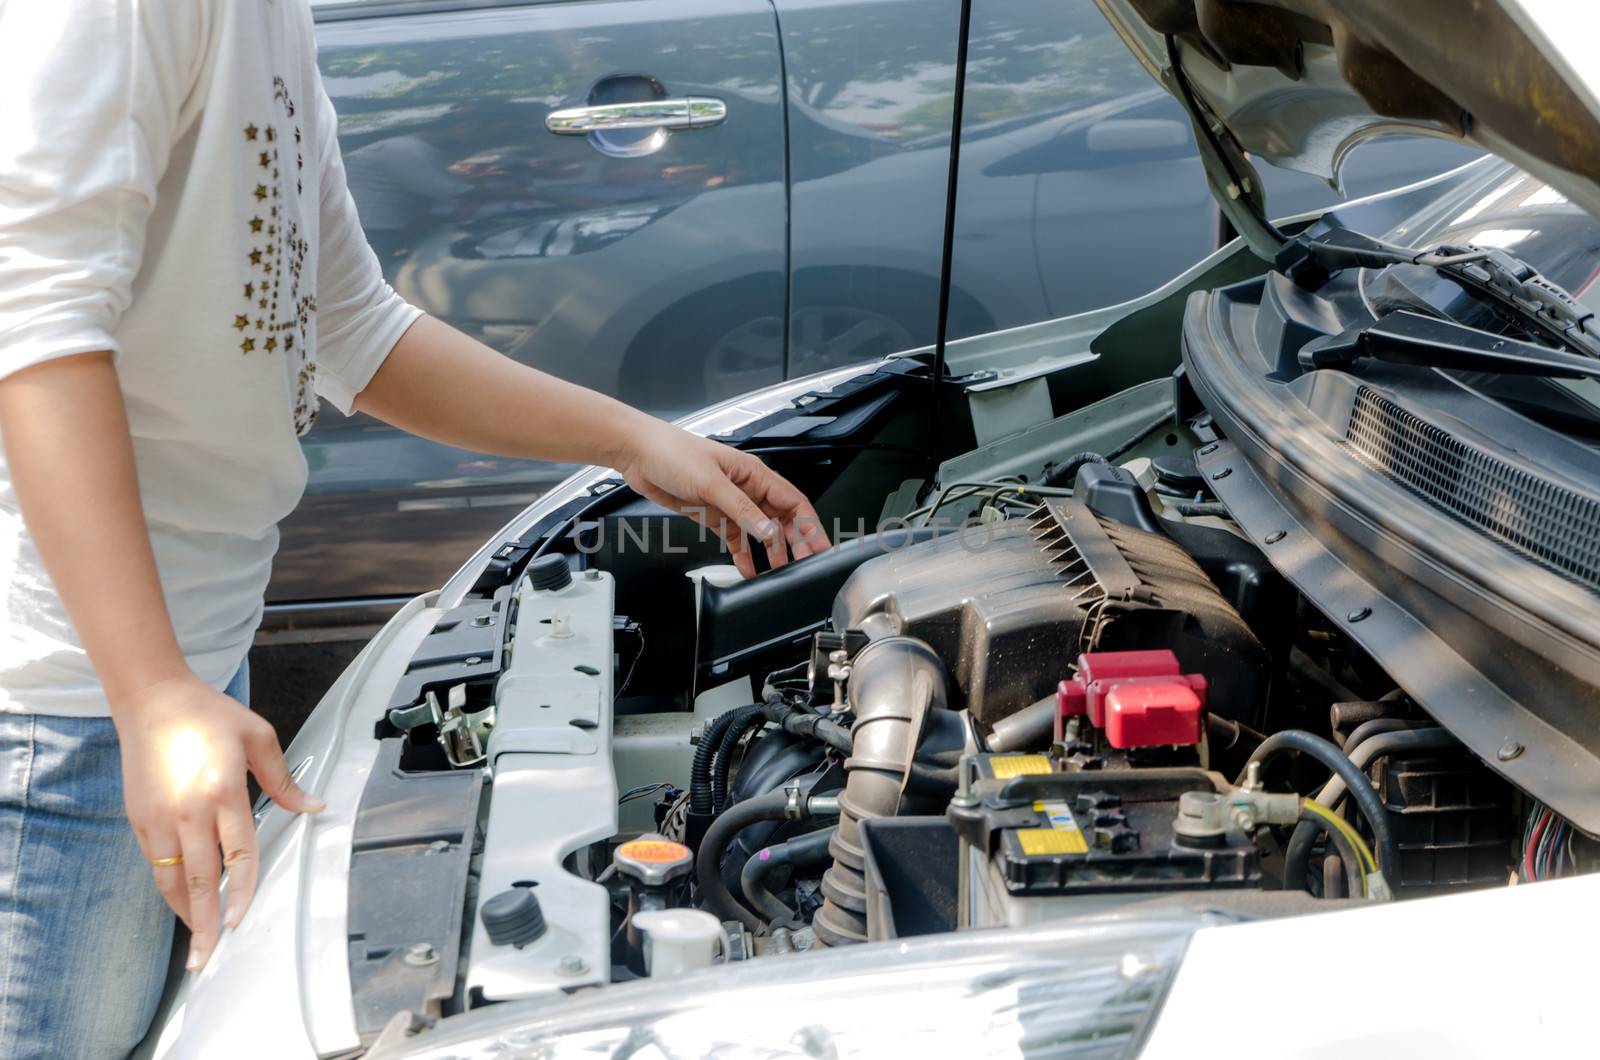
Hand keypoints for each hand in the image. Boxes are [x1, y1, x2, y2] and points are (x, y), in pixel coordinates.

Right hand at [115, 673, 323, 970]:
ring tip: (197, 941)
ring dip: (184, 913)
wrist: (152, 700)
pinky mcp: (139, 819)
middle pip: (199, 881)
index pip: (237, 856)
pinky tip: (183, 901)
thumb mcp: (258, 737)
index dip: (241, 893)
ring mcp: (158, 818)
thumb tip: (314, 807)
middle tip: (208, 957)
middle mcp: (187, 812)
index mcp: (222, 793)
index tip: (241, 921)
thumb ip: (284, 780)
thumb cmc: (207, 715)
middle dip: (206, 923)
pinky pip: (156, 864)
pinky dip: (169, 887)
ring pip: (170, 880)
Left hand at [613, 419, 831, 577]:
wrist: (639, 454)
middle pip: (781, 518)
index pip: (793, 502)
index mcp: (754, 474)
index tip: (818, 547)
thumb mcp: (712, 483)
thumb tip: (768, 532)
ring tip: (778, 571)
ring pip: (759, 531)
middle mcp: (746, 488)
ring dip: (770, 550)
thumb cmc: (673, 452)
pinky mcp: (712, 514)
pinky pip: (735, 537)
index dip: (809, 525)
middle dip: (795, 541)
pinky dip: (743, 554)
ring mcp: (730, 502)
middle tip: (802, 564)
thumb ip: (742, 510)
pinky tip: (748, 568)